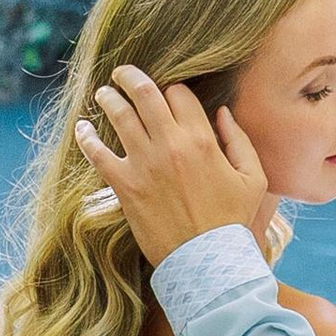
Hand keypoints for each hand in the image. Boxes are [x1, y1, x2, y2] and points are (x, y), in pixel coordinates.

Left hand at [75, 66, 266, 267]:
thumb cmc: (233, 221)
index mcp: (202, 139)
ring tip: (103, 94)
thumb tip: (222, 113)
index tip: (167, 95)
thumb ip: (239, 141)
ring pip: (119, 115)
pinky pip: (98, 153)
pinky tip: (82, 128)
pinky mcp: (125, 186)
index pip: (179, 94)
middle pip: (144, 93)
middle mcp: (170, 145)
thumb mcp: (252, 178)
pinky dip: (87, 137)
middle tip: (122, 73)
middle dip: (130, 77)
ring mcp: (144, 164)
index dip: (173, 90)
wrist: (208, 262)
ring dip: (108, 99)